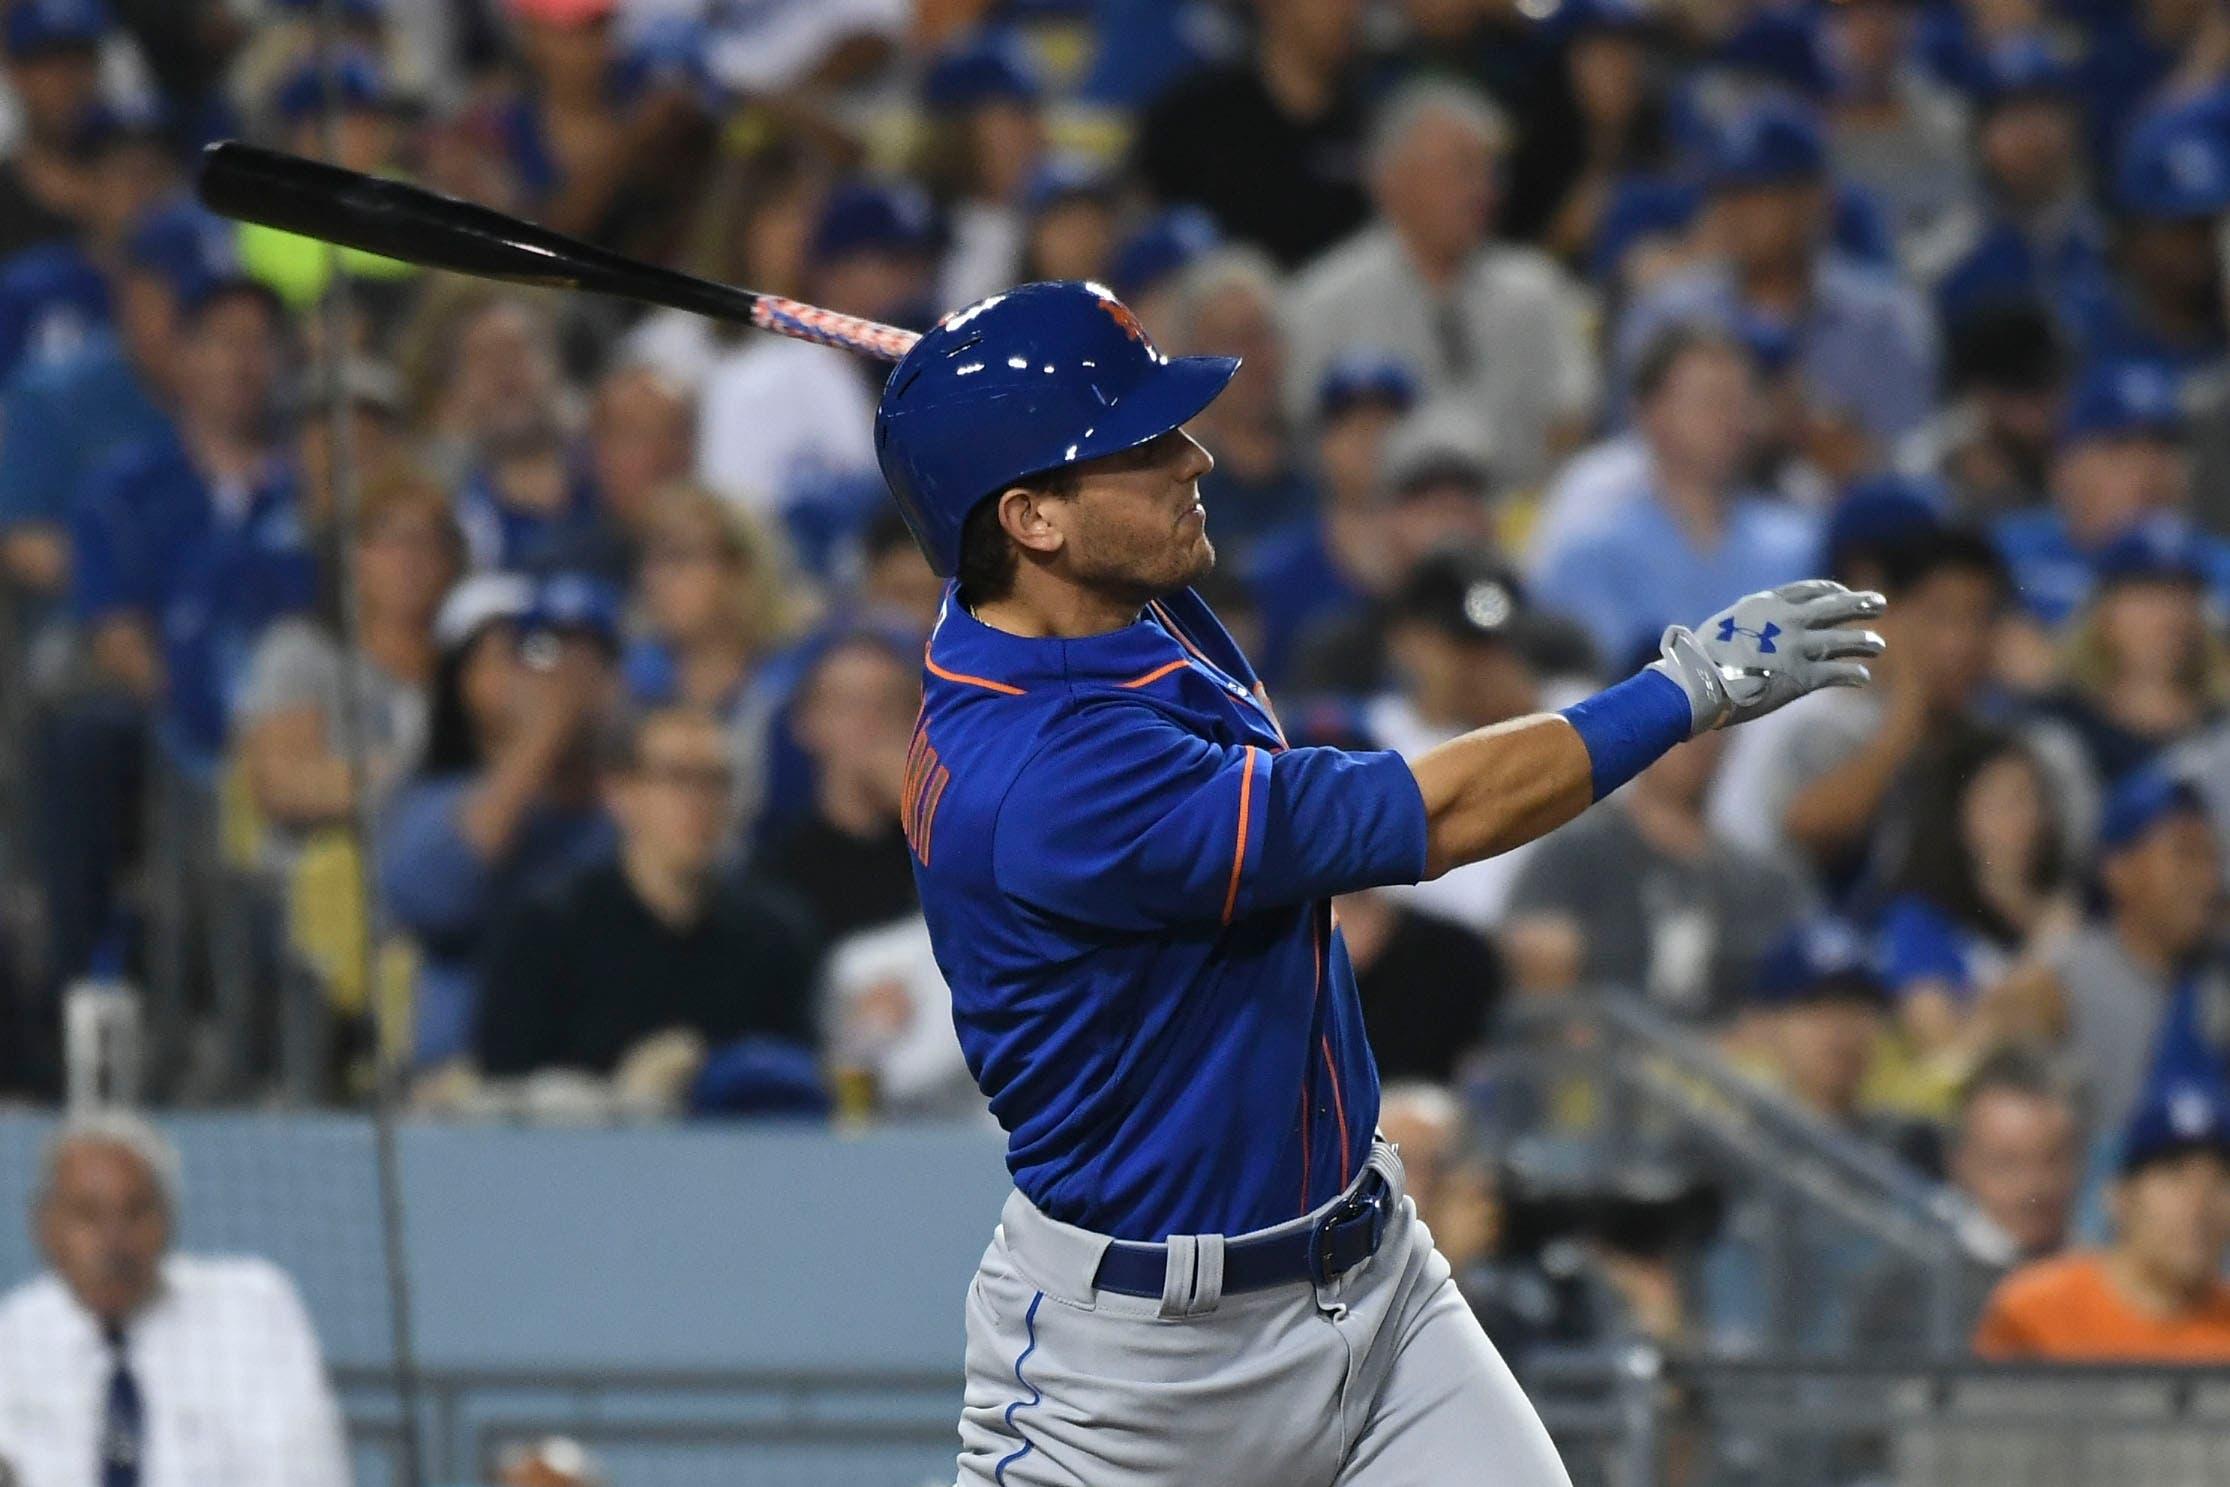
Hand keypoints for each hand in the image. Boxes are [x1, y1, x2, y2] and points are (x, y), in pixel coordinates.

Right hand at [1648, 579, 1886, 734]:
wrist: (1700, 680)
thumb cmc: (1703, 656)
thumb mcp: (1725, 624)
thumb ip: (1749, 622)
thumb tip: (1755, 628)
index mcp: (1769, 604)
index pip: (1810, 590)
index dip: (1832, 589)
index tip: (1842, 592)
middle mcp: (1789, 621)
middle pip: (1836, 607)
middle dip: (1860, 604)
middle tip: (1879, 603)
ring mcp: (1799, 648)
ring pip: (1845, 640)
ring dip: (1864, 642)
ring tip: (1877, 645)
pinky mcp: (1803, 677)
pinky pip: (1838, 673)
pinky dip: (1853, 675)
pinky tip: (1862, 677)